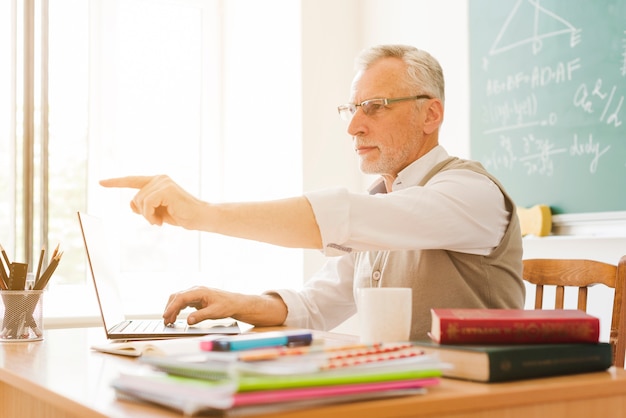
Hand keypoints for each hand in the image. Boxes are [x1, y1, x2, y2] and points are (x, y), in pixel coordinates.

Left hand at [99, 175, 205, 229]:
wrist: (200, 217)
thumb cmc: (181, 215)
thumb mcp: (158, 212)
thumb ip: (144, 206)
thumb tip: (130, 203)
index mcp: (158, 181)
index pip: (133, 180)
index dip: (116, 182)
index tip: (101, 182)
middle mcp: (160, 178)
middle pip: (135, 197)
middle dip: (143, 213)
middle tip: (158, 220)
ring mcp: (163, 182)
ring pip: (139, 201)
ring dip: (148, 216)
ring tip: (160, 221)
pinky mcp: (165, 189)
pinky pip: (146, 204)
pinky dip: (150, 216)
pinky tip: (160, 221)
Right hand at [162, 286, 288, 326]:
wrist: (235, 303)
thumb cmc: (226, 306)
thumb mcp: (214, 312)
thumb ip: (201, 316)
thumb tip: (188, 321)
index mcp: (199, 291)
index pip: (181, 298)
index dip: (172, 307)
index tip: (166, 316)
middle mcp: (195, 290)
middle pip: (177, 297)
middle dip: (169, 308)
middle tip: (166, 321)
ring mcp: (195, 294)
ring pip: (178, 299)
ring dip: (172, 309)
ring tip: (169, 321)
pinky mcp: (196, 298)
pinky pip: (183, 302)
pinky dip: (177, 309)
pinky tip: (175, 317)